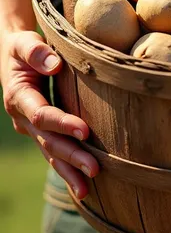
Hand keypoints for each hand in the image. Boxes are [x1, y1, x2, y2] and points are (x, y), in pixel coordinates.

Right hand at [1, 30, 98, 197]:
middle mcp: (23, 118)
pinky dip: (67, 169)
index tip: (85, 131)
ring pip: (50, 154)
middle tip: (94, 170)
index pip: (42, 114)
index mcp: (18, 96)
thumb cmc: (23, 46)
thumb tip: (54, 64)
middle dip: (70, 157)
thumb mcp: (24, 42)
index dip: (62, 123)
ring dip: (68, 172)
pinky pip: (54, 154)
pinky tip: (83, 186)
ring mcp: (31, 129)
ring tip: (86, 190)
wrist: (15, 56)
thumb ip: (36, 51)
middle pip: (48, 142)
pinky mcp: (42, 133)